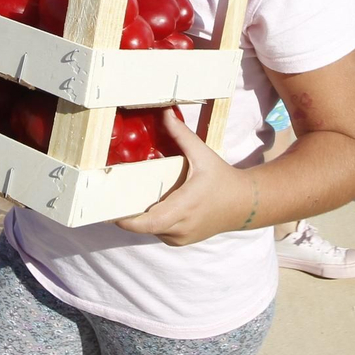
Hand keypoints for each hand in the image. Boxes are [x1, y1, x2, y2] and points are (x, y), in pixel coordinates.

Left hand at [114, 110, 250, 245]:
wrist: (244, 204)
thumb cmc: (222, 178)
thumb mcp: (203, 154)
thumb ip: (182, 135)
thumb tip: (165, 113)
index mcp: (185, 206)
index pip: (150, 222)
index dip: (128, 221)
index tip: (110, 212)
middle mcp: (182, 226)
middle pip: (145, 227)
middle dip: (128, 216)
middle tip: (111, 200)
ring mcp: (182, 237)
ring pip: (152, 231)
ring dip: (141, 219)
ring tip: (127, 200)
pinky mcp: (183, 241)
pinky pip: (160, 233)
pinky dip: (153, 222)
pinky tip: (148, 207)